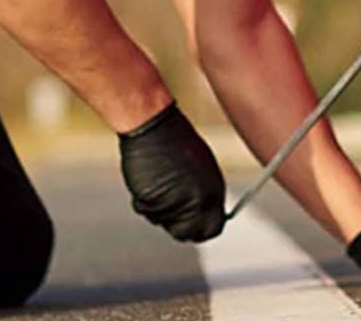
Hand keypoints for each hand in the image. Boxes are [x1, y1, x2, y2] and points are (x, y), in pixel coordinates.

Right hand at [118, 101, 225, 241]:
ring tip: (162, 181)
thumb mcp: (202, 169)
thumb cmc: (179, 143)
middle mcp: (195, 203)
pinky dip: (147, 201)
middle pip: (187, 233)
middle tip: (173, 208)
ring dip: (162, 209)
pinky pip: (148, 211)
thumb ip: (206, 195)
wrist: (154, 127)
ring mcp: (173, 204)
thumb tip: (207, 214)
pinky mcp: (151, 201)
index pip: (212, 229)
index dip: (202, 228)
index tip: (194, 225)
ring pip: (164, 222)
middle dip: (180, 225)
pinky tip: (150, 180)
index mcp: (213, 193)